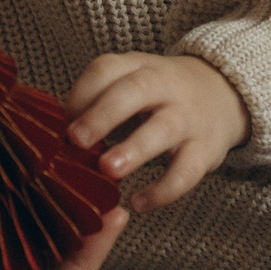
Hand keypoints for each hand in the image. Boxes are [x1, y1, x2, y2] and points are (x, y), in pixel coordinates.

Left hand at [65, 52, 249, 210]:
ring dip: (134, 148)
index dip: (81, 94)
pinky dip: (163, 190)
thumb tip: (47, 136)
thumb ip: (94, 103)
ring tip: (108, 170)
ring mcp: (188, 117)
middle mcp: (165, 86)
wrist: (223, 96)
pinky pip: (188, 170)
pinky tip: (138, 203)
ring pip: (164, 128)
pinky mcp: (205, 149)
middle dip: (103, 114)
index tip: (59, 123)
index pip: (107, 69)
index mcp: (138, 66)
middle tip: (76, 140)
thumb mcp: (129, 85)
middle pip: (136, 89)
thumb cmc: (157, 97)